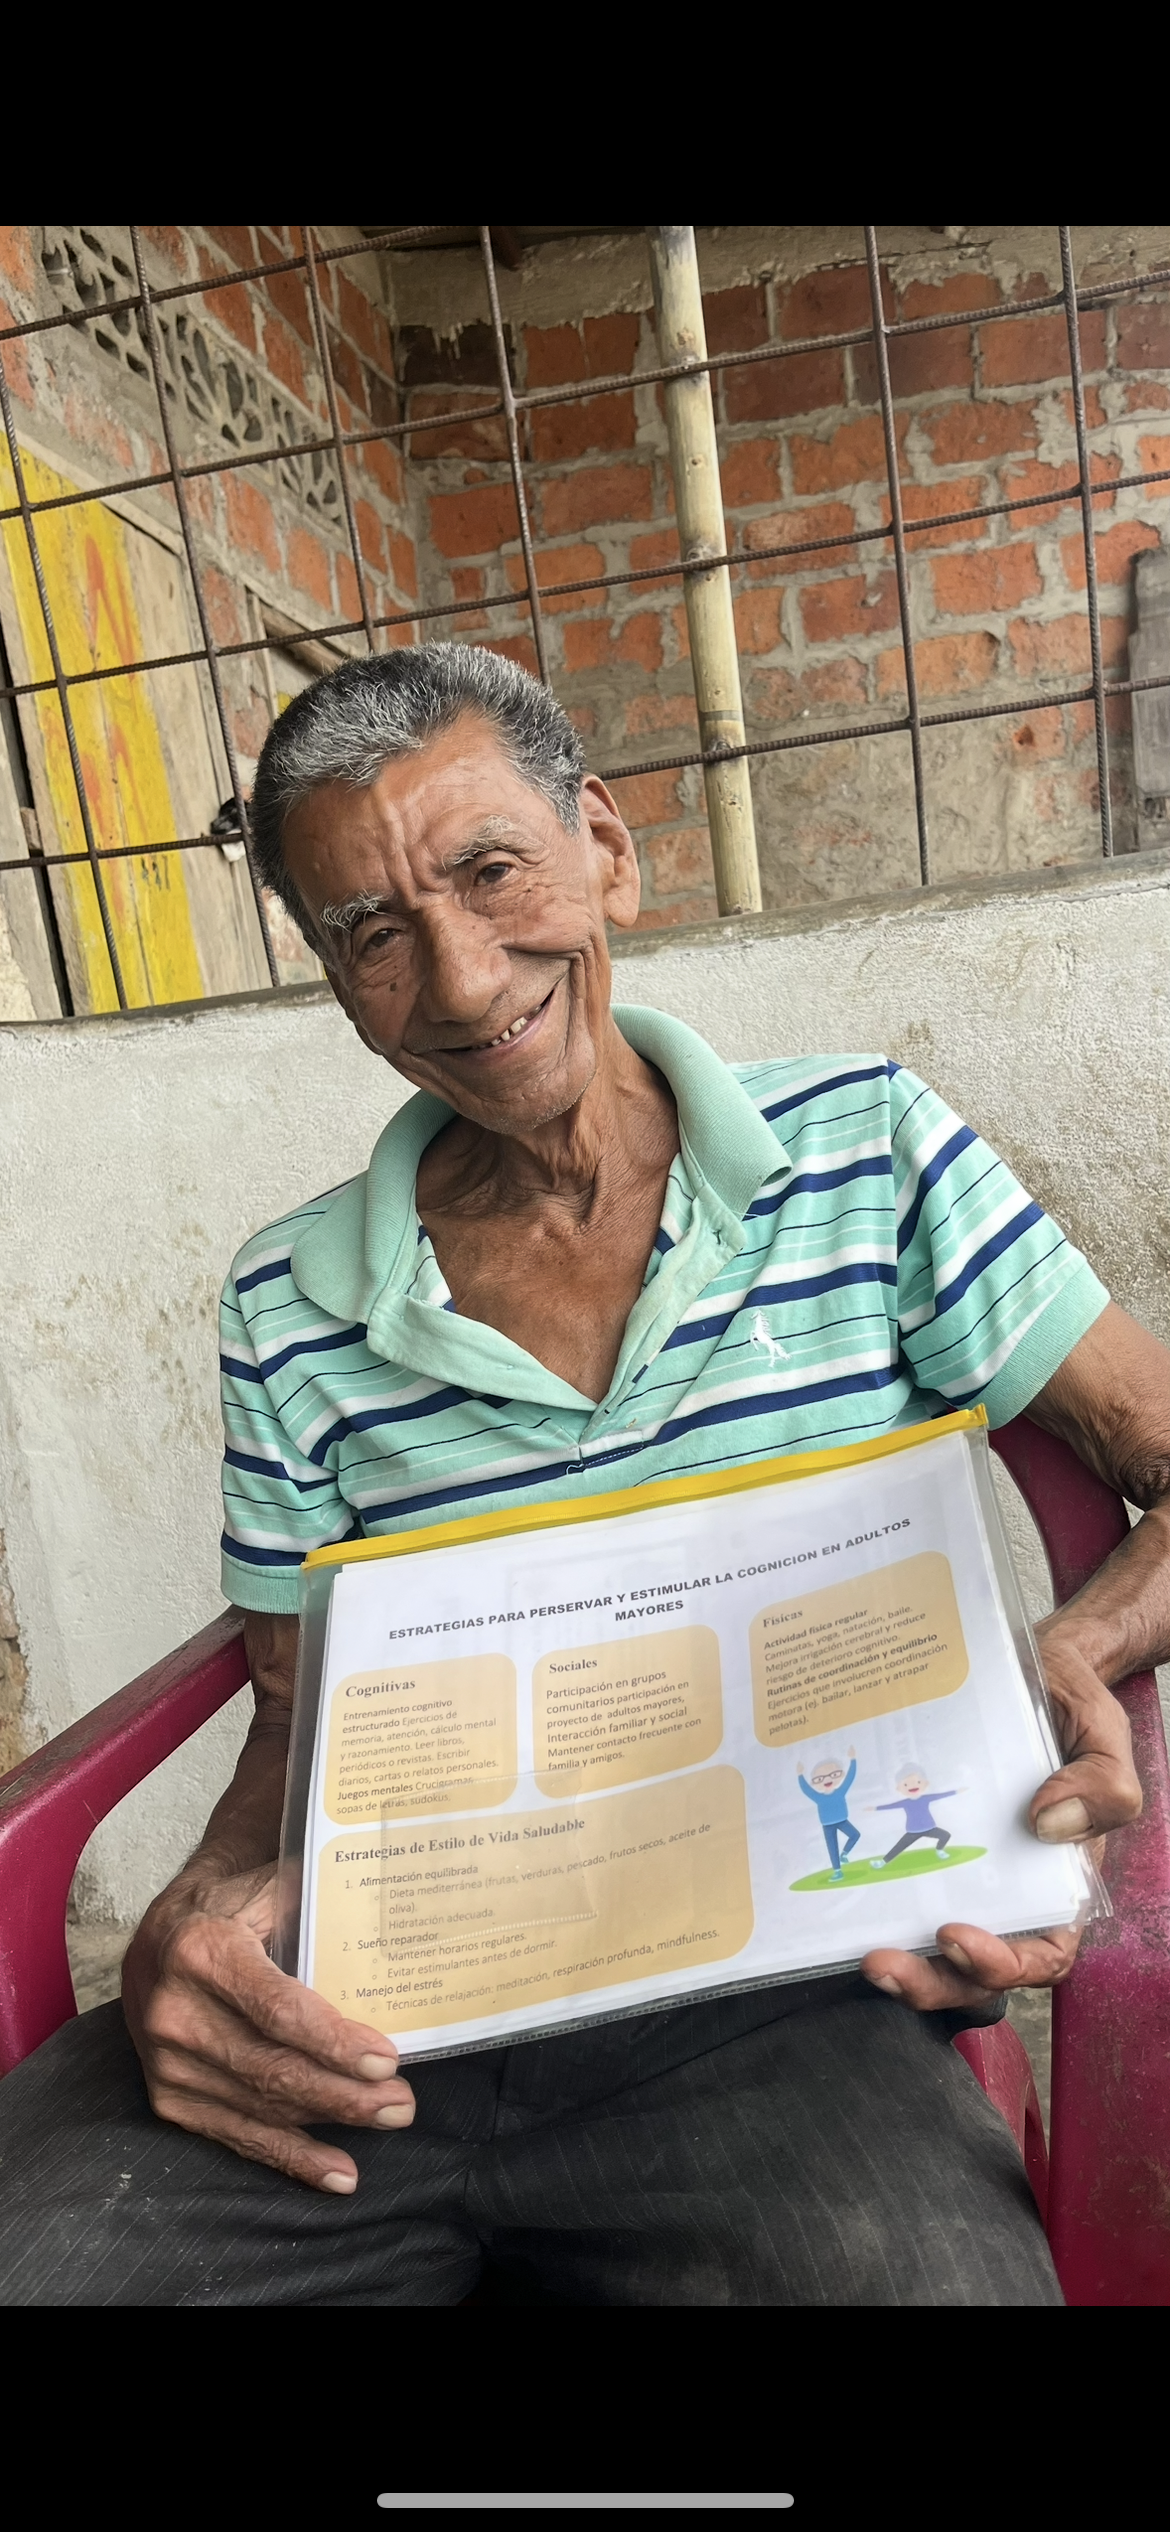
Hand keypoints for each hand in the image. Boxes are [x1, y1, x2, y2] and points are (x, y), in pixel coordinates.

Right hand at [122, 1864, 415, 2192]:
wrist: (157, 1937)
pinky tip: (339, 2173)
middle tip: (401, 2102)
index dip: (332, 2042)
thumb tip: (388, 1922)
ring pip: (262, 2106)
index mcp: (201, 1952)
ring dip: (330, 2122)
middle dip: (344, 2093)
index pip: (276, 2010)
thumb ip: (314, 1905)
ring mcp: (168, 2065)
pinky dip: (293, 2159)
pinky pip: (239, 2137)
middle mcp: (175, 2013)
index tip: (385, 2059)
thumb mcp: (262, 1887)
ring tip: (387, 2118)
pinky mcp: (171, 2100)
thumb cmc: (227, 1909)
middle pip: (273, 2068)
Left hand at [862, 1629, 1140, 2011]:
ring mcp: (967, 1872)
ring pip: (934, 1947)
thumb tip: (1047, 1824)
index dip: (999, 1964)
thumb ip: (1102, 1787)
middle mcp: (1012, 1890)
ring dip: (901, 1963)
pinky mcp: (927, 1841)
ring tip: (860, 1951)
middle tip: (882, 1964)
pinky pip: (905, 1887)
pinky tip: (847, 1890)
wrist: (1040, 1667)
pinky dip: (879, 1904)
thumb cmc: (1077, 1713)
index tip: (954, 1936)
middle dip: (931, 1983)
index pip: (1041, 1954)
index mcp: (1062, 1883)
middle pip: (975, 1970)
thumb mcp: (1105, 1742)